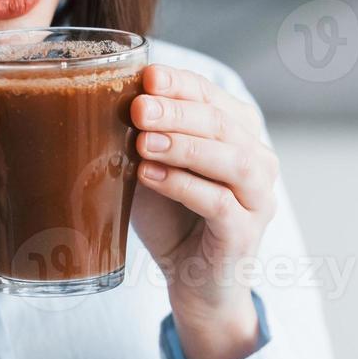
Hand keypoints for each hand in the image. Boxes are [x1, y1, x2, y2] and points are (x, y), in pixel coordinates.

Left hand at [130, 64, 278, 358]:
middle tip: (138, 106)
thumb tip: (100, 97)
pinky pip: (218, 203)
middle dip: (177, 110)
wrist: (193, 283)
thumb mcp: (153, 167)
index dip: (179, 83)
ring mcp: (258, 198)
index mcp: (238, 133)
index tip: (145, 75)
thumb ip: (142, 136)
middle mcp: (258, 160)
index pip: (211, 94)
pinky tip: (150, 175)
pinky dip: (183, 185)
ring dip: (184, 145)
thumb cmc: (172, 219)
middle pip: (221, 123)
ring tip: (142, 141)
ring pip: (231, 159)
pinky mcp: (245, 234)